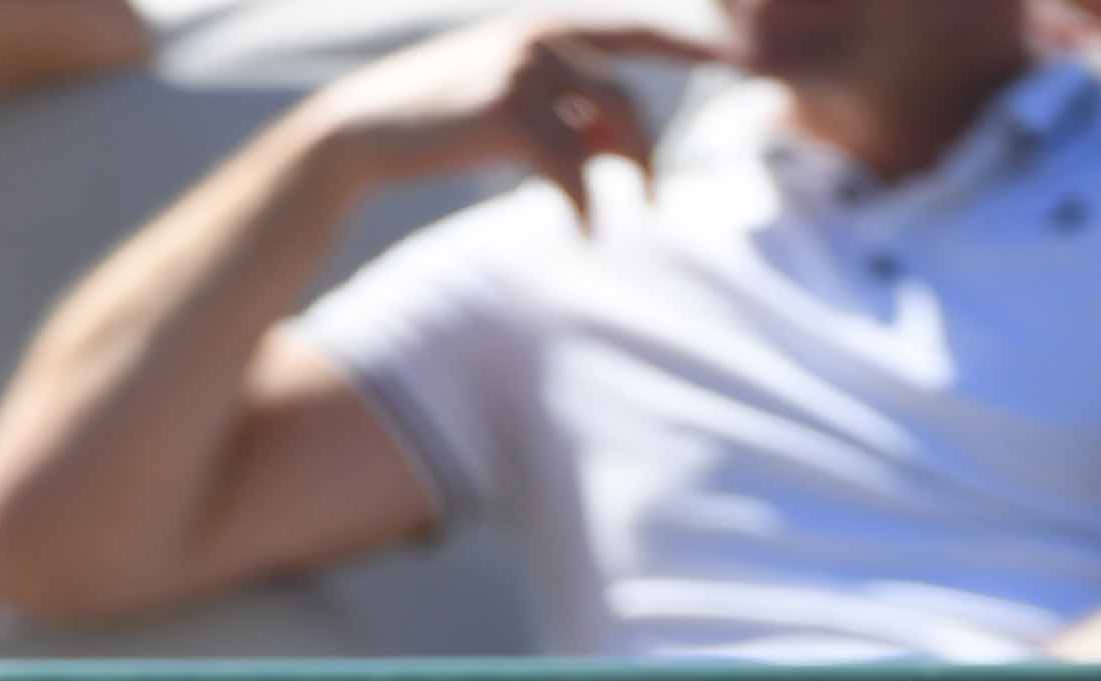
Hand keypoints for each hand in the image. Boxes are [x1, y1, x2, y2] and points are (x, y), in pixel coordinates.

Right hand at [289, 14, 733, 222]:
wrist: (362, 134)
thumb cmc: (439, 125)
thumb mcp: (511, 110)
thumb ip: (568, 114)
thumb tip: (622, 154)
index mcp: (547, 25)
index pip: (639, 28)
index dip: (692, 41)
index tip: (738, 57)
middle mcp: (542, 34)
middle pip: (625, 101)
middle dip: (645, 158)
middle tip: (657, 206)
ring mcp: (525, 68)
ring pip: (608, 131)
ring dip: (625, 183)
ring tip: (616, 226)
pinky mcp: (508, 111)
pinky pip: (573, 167)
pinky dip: (585, 208)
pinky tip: (584, 235)